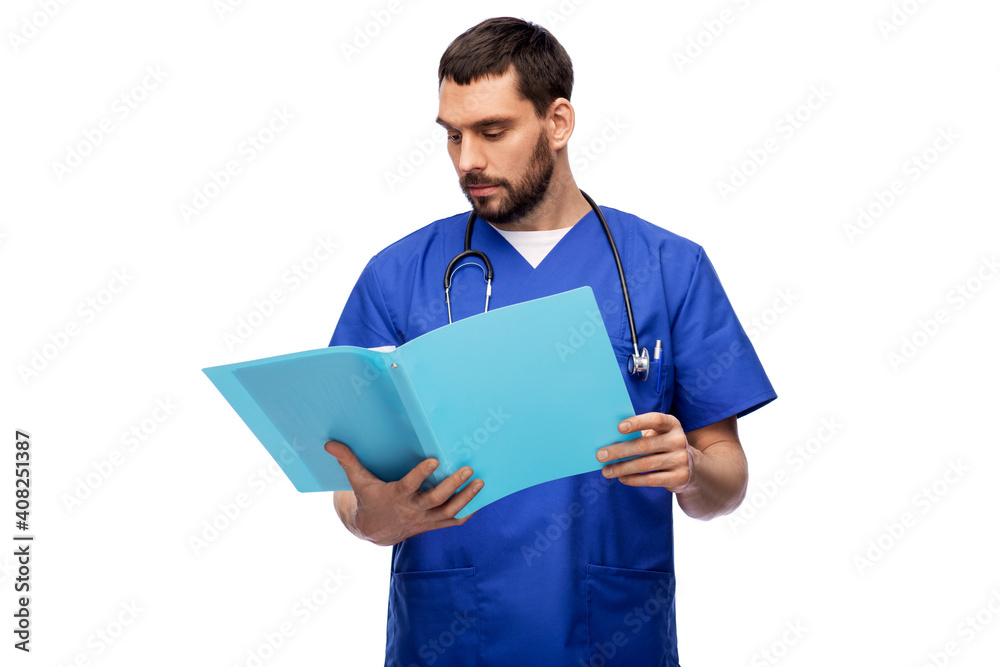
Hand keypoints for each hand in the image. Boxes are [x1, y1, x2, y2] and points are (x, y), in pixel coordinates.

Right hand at [324, 441, 483, 545]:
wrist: (374, 531)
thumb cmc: (369, 499)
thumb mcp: (358, 480)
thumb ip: (348, 460)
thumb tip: (329, 443)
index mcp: (396, 496)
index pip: (410, 485)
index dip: (421, 474)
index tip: (434, 460)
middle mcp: (413, 509)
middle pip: (436, 499)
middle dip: (452, 484)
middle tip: (467, 469)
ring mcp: (425, 519)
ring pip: (449, 510)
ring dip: (466, 497)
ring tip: (480, 482)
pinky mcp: (433, 524)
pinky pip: (453, 521)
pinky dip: (467, 513)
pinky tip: (480, 501)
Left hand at [595, 412, 694, 491]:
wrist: (691, 466)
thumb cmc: (662, 444)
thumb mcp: (657, 434)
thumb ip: (640, 432)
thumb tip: (608, 437)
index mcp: (672, 424)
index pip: (656, 420)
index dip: (638, 422)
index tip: (618, 428)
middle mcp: (678, 440)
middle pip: (645, 445)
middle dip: (620, 450)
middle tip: (600, 455)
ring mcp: (680, 459)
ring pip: (645, 464)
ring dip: (622, 468)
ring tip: (606, 471)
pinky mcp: (679, 477)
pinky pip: (651, 479)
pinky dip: (634, 479)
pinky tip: (621, 478)